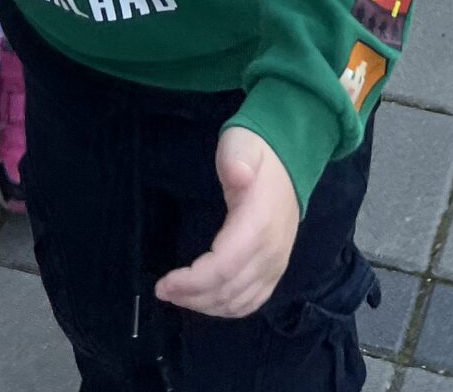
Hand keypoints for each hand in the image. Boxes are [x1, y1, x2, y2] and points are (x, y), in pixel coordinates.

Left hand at [155, 128, 299, 319]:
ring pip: (240, 302)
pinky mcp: (277, 269)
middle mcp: (270, 252)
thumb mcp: (242, 145)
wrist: (289, 160)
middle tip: (164, 290)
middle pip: (228, 290)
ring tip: (179, 296)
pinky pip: (254, 301)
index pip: (223, 268)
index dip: (192, 281)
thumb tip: (237, 174)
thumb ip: (237, 158)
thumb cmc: (256, 153)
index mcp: (259, 224)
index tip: (163, 283)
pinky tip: (208, 302)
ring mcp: (276, 263)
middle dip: (192, 296)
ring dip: (206, 305)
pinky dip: (228, 308)